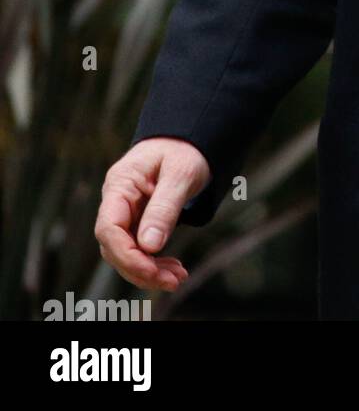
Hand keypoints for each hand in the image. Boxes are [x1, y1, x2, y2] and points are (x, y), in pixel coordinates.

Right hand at [95, 137, 210, 291]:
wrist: (190, 137)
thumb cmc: (185, 148)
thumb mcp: (182, 173)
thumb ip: (165, 207)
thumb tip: (149, 246)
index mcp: (120, 184)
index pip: (109, 228)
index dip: (126, 254)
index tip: (152, 268)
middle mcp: (117, 200)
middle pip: (115, 246)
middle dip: (141, 268)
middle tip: (173, 280)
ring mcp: (126, 211)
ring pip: (126, 252)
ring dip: (149, 270)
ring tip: (177, 278)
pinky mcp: (137, 220)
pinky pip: (139, 248)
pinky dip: (154, 262)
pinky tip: (172, 270)